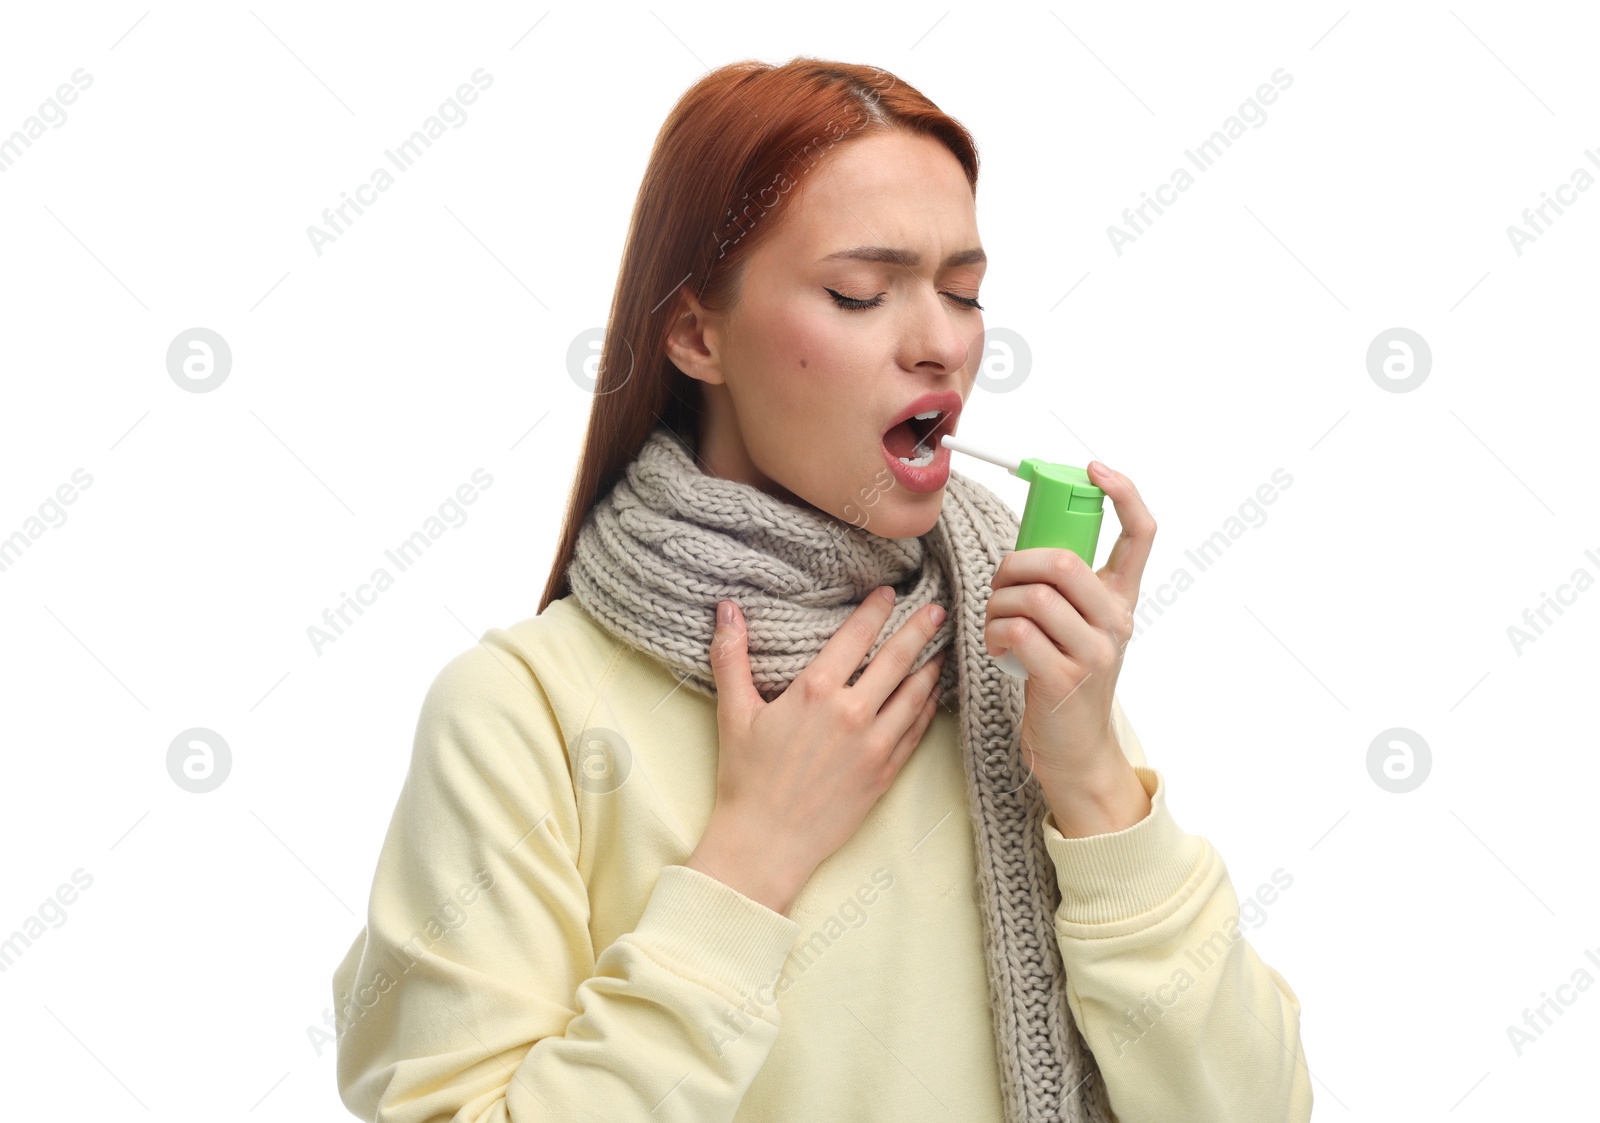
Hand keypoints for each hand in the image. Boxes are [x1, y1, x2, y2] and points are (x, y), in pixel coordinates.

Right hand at [689, 586, 946, 913]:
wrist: (766, 843)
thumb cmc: (746, 778)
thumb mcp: (733, 712)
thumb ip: (731, 655)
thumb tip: (726, 608)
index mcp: (815, 691)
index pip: (856, 636)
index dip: (876, 611)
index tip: (889, 594)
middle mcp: (851, 712)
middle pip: (896, 659)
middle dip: (920, 629)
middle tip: (938, 609)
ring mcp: (874, 744)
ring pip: (915, 693)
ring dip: (931, 666)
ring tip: (942, 647)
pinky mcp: (885, 772)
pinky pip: (916, 730)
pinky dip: (928, 707)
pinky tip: (932, 694)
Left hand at [984, 461, 1154, 790]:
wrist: (1074, 748)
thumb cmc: (1065, 677)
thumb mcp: (1080, 627)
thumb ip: (1067, 588)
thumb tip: (1028, 546)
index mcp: (1121, 600)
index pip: (1141, 535)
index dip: (1123, 493)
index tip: (1094, 469)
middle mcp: (1116, 622)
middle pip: (1063, 562)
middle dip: (1014, 563)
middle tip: (1001, 581)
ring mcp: (1094, 652)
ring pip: (1033, 597)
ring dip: (998, 603)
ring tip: (997, 621)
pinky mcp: (1063, 679)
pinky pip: (1018, 632)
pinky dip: (996, 633)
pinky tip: (1000, 646)